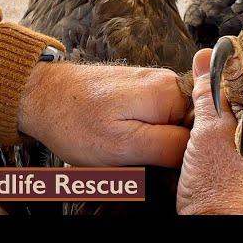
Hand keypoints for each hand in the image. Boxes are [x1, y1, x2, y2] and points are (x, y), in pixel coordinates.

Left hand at [18, 62, 189, 166]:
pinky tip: (113, 134)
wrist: (41, 95)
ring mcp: (152, 82)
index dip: (181, 154)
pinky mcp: (137, 88)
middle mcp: (166, 80)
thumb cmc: (75, 122)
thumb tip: (201, 151)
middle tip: (130, 156)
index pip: (200, 132)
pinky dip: (136, 132)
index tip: (153, 161)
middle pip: (185, 126)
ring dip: (147, 141)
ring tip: (117, 143)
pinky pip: (151, 117)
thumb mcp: (124, 146)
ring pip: (166, 125)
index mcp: (170, 93)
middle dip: (161, 147)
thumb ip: (170, 147)